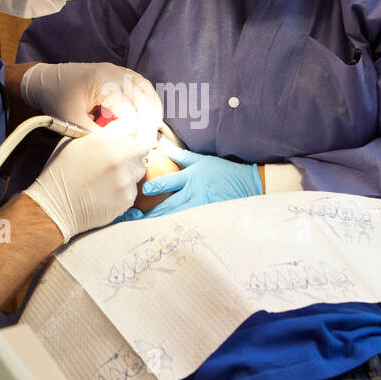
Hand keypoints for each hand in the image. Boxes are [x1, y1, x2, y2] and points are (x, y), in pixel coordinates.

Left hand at [21, 62, 162, 134]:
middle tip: (151, 139)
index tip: (137, 146)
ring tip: (154, 126)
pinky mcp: (116, 72)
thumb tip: (118, 145)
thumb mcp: (72, 121)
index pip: (127, 109)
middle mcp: (112, 73)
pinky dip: (147, 97)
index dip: (134, 129)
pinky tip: (148, 112)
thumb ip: (94, 133)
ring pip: (144, 86)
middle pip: (142, 95)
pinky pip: (139, 82)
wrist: (44, 80)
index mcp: (101, 84)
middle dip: (149, 118)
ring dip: (152, 106)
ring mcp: (115, 70)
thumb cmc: (56, 100)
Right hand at [23, 120, 148, 242]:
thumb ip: (101, 133)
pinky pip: (133, 190)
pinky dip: (124, 190)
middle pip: (143, 149)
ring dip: (129, 172)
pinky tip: (106, 192)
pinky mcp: (127, 199)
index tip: (127, 138)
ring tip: (109, 178)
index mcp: (106, 139)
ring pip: (139, 171)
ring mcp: (126, 179)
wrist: (56, 207)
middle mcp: (120, 157)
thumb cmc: (61, 173)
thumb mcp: (74, 142)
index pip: (133, 127)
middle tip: (119, 160)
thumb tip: (120, 129)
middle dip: (133, 152)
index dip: (130, 133)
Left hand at [121, 145, 260, 219]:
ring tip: (140, 228)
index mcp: (191, 178)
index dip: (155, 187)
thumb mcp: (202, 161)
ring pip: (174, 219)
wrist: (248, 186)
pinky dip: (172, 231)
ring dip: (157, 224)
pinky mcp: (205, 219)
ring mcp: (199, 209)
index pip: (170, 182)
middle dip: (149, 214)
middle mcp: (194, 195)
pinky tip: (161, 235)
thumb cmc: (224, 172)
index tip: (144, 190)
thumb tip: (162, 144)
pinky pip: (185, 226)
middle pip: (167, 207)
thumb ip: (180, 155)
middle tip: (132, 217)